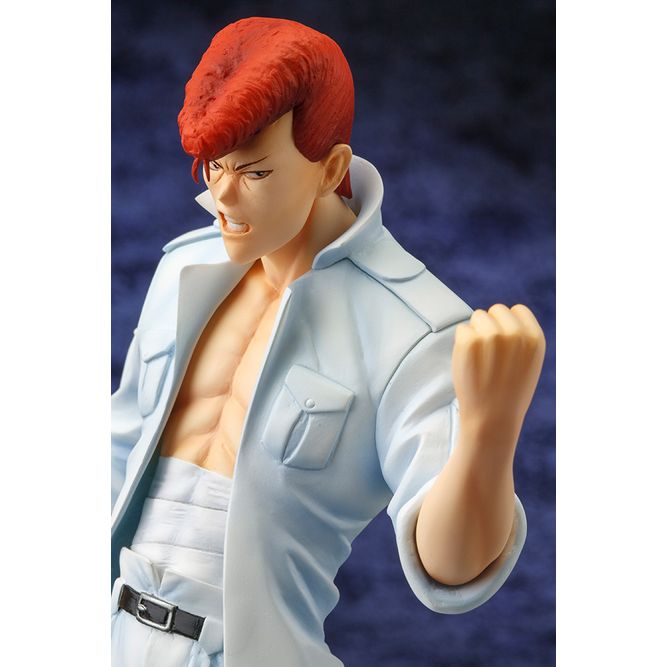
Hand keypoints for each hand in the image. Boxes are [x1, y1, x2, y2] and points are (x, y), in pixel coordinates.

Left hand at [453, 304, 545, 447]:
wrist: (491, 419)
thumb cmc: (510, 392)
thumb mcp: (529, 362)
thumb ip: (521, 337)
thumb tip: (502, 316)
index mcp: (534, 338)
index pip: (518, 310)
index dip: (508, 323)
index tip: (503, 341)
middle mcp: (515, 333)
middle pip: (496, 310)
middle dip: (490, 326)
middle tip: (489, 353)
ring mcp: (491, 336)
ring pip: (477, 317)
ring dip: (475, 333)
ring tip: (480, 359)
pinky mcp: (469, 342)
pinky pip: (462, 330)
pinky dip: (462, 344)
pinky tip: (469, 363)